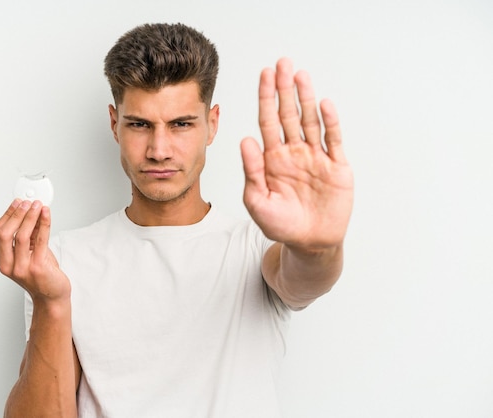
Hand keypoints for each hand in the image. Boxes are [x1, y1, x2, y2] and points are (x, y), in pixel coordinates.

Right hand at [0, 199, 69, 301]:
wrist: (51, 296)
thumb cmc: (41, 276)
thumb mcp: (29, 253)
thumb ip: (29, 235)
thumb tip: (32, 212)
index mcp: (1, 261)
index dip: (7, 215)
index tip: (17, 203)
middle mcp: (8, 266)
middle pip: (5, 233)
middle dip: (16, 214)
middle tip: (26, 202)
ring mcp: (21, 268)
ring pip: (21, 236)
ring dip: (30, 217)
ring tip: (37, 205)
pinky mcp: (37, 268)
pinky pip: (40, 240)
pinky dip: (43, 223)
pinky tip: (46, 214)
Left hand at [241, 57, 353, 249]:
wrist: (309, 243)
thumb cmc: (280, 225)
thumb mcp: (258, 200)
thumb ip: (251, 171)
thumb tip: (245, 139)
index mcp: (273, 158)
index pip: (267, 121)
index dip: (266, 97)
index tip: (265, 74)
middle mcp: (294, 152)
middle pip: (288, 114)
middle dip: (285, 88)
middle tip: (283, 63)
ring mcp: (316, 158)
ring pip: (310, 121)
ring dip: (306, 98)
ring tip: (301, 75)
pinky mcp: (336, 167)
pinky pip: (332, 140)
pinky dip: (329, 122)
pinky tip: (323, 104)